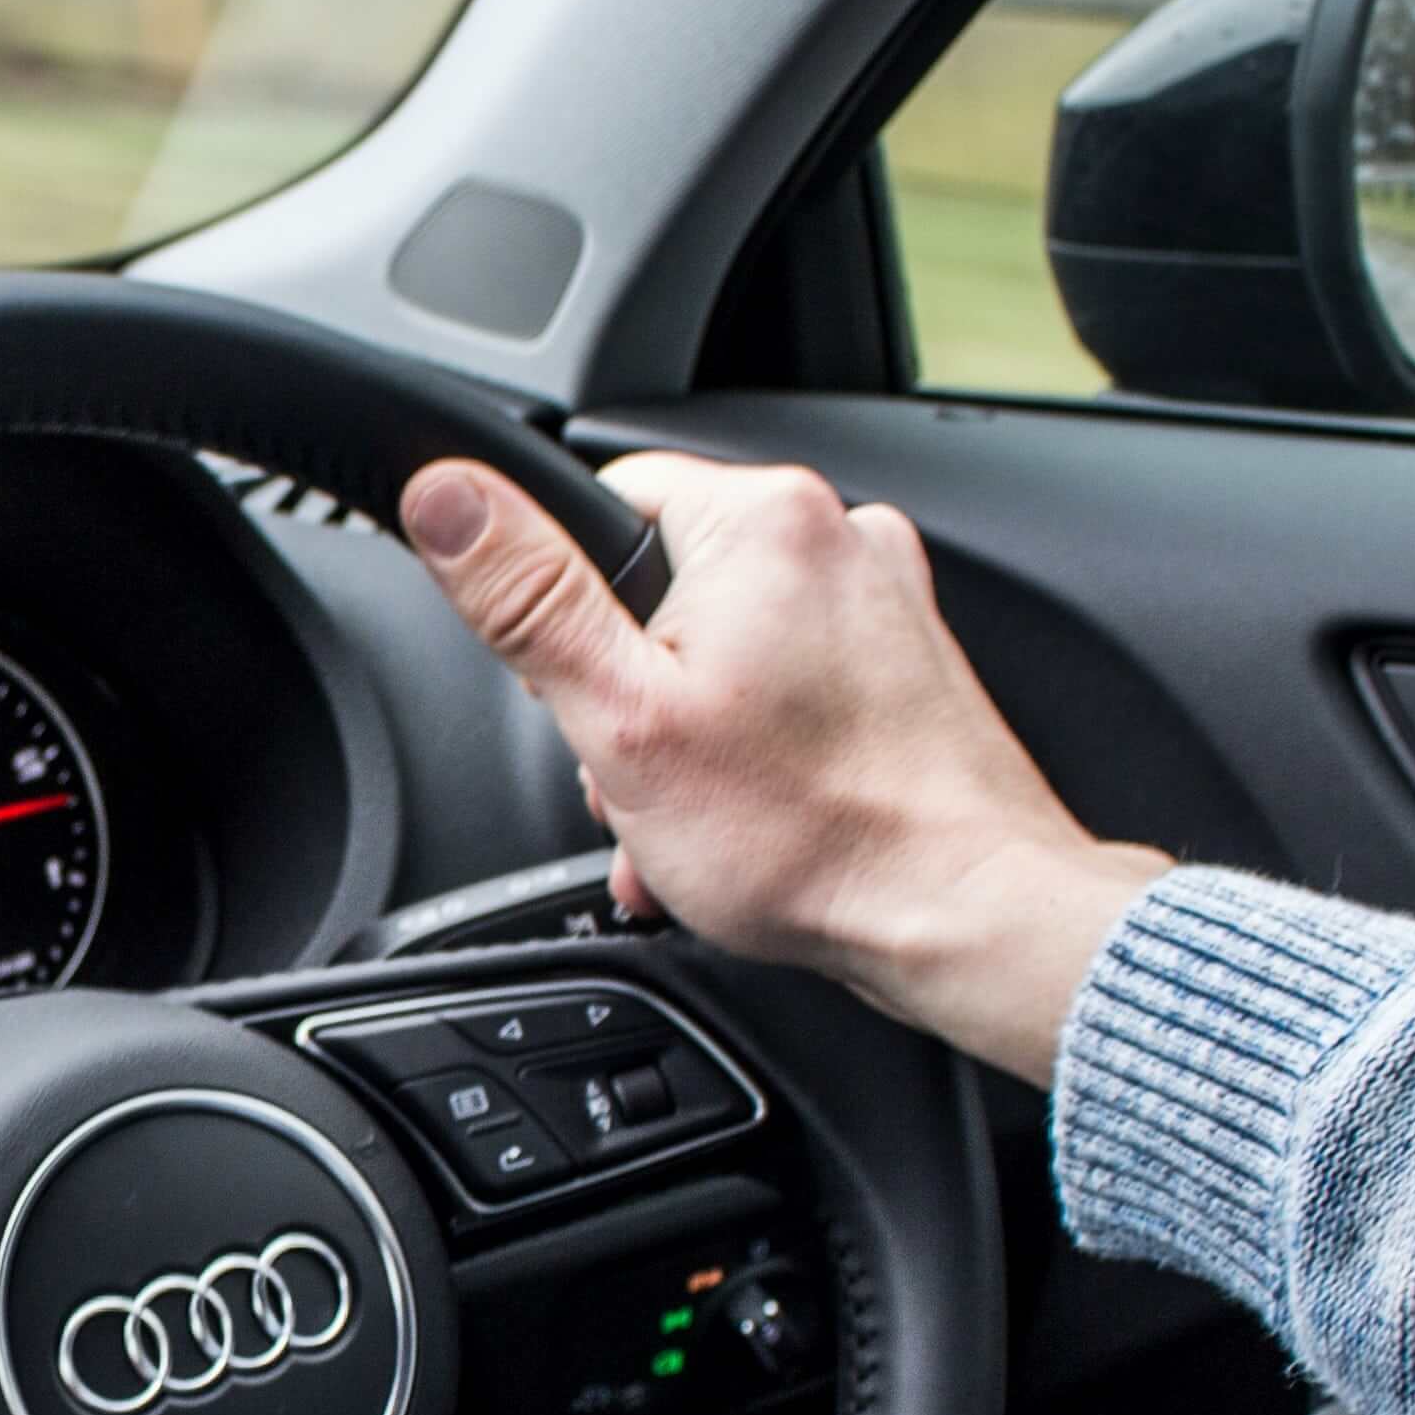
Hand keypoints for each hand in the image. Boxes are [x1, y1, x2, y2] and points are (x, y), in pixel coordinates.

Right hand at [399, 450, 1170, 1085]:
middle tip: (646, 776)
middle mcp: (838, 536)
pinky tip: (752, 824)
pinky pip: (791, 685)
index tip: (583, 687)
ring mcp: (884, 600)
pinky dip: (756, 749)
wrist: (967, 917)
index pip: (601, 502)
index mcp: (762, 520)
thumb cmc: (819, 834)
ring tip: (700, 821)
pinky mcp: (909, 663)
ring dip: (686, 735)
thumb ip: (525, 599)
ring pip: (725, 646)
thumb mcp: (623, 717)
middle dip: (631, 691)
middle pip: (662, 587)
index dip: (563, 605)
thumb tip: (446, 497)